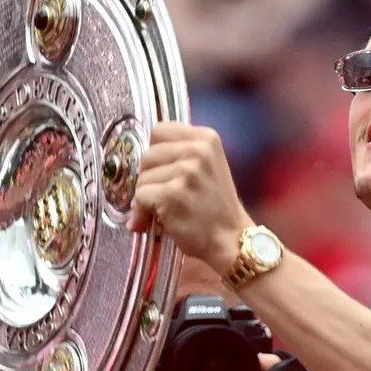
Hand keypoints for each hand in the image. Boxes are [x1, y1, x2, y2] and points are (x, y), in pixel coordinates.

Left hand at [127, 123, 252, 273]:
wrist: (230, 239)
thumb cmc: (215, 207)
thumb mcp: (208, 166)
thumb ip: (181, 153)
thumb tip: (140, 158)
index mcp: (206, 138)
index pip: (159, 131)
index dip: (156, 154)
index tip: (163, 172)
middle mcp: (198, 150)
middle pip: (148, 154)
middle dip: (148, 178)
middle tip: (161, 196)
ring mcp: (187, 171)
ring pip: (141, 177)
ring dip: (144, 198)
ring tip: (161, 211)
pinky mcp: (174, 193)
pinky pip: (140, 196)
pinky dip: (141, 213)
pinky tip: (153, 222)